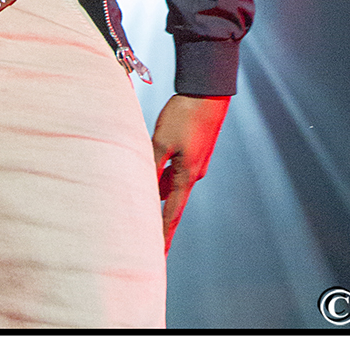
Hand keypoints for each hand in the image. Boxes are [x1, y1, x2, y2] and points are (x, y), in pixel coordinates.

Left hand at [151, 93, 229, 250]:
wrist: (208, 91)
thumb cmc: (184, 115)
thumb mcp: (160, 141)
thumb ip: (151, 166)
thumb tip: (143, 187)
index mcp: (186, 177)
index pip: (171, 215)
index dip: (163, 237)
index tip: (158, 257)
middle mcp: (194, 173)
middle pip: (172, 200)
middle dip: (158, 216)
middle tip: (144, 234)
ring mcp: (196, 161)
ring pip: (173, 182)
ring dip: (159, 190)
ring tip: (141, 201)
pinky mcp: (196, 148)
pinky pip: (177, 167)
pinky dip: (164, 173)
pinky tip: (153, 168)